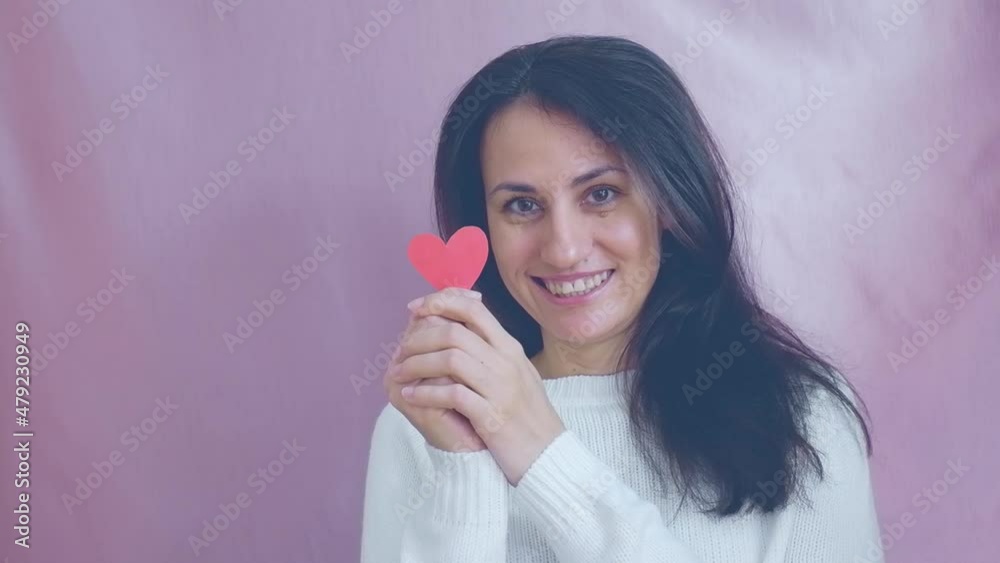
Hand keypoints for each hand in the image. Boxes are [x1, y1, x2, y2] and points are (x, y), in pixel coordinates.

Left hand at [391, 287, 566, 484]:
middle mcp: (506, 362)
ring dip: (417, 364)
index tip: (415, 308)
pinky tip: (410, 396)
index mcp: (509, 348)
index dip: (440, 303)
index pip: (473, 309)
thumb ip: (491, 349)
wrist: (549, 454)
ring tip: (398, 372)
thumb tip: (458, 327)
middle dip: (419, 337)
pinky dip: (425, 393)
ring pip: (450, 359)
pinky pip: (452, 395)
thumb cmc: (528, 415)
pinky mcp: (493, 416)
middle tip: (400, 350)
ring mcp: (501, 388)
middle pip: (454, 331)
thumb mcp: (516, 372)